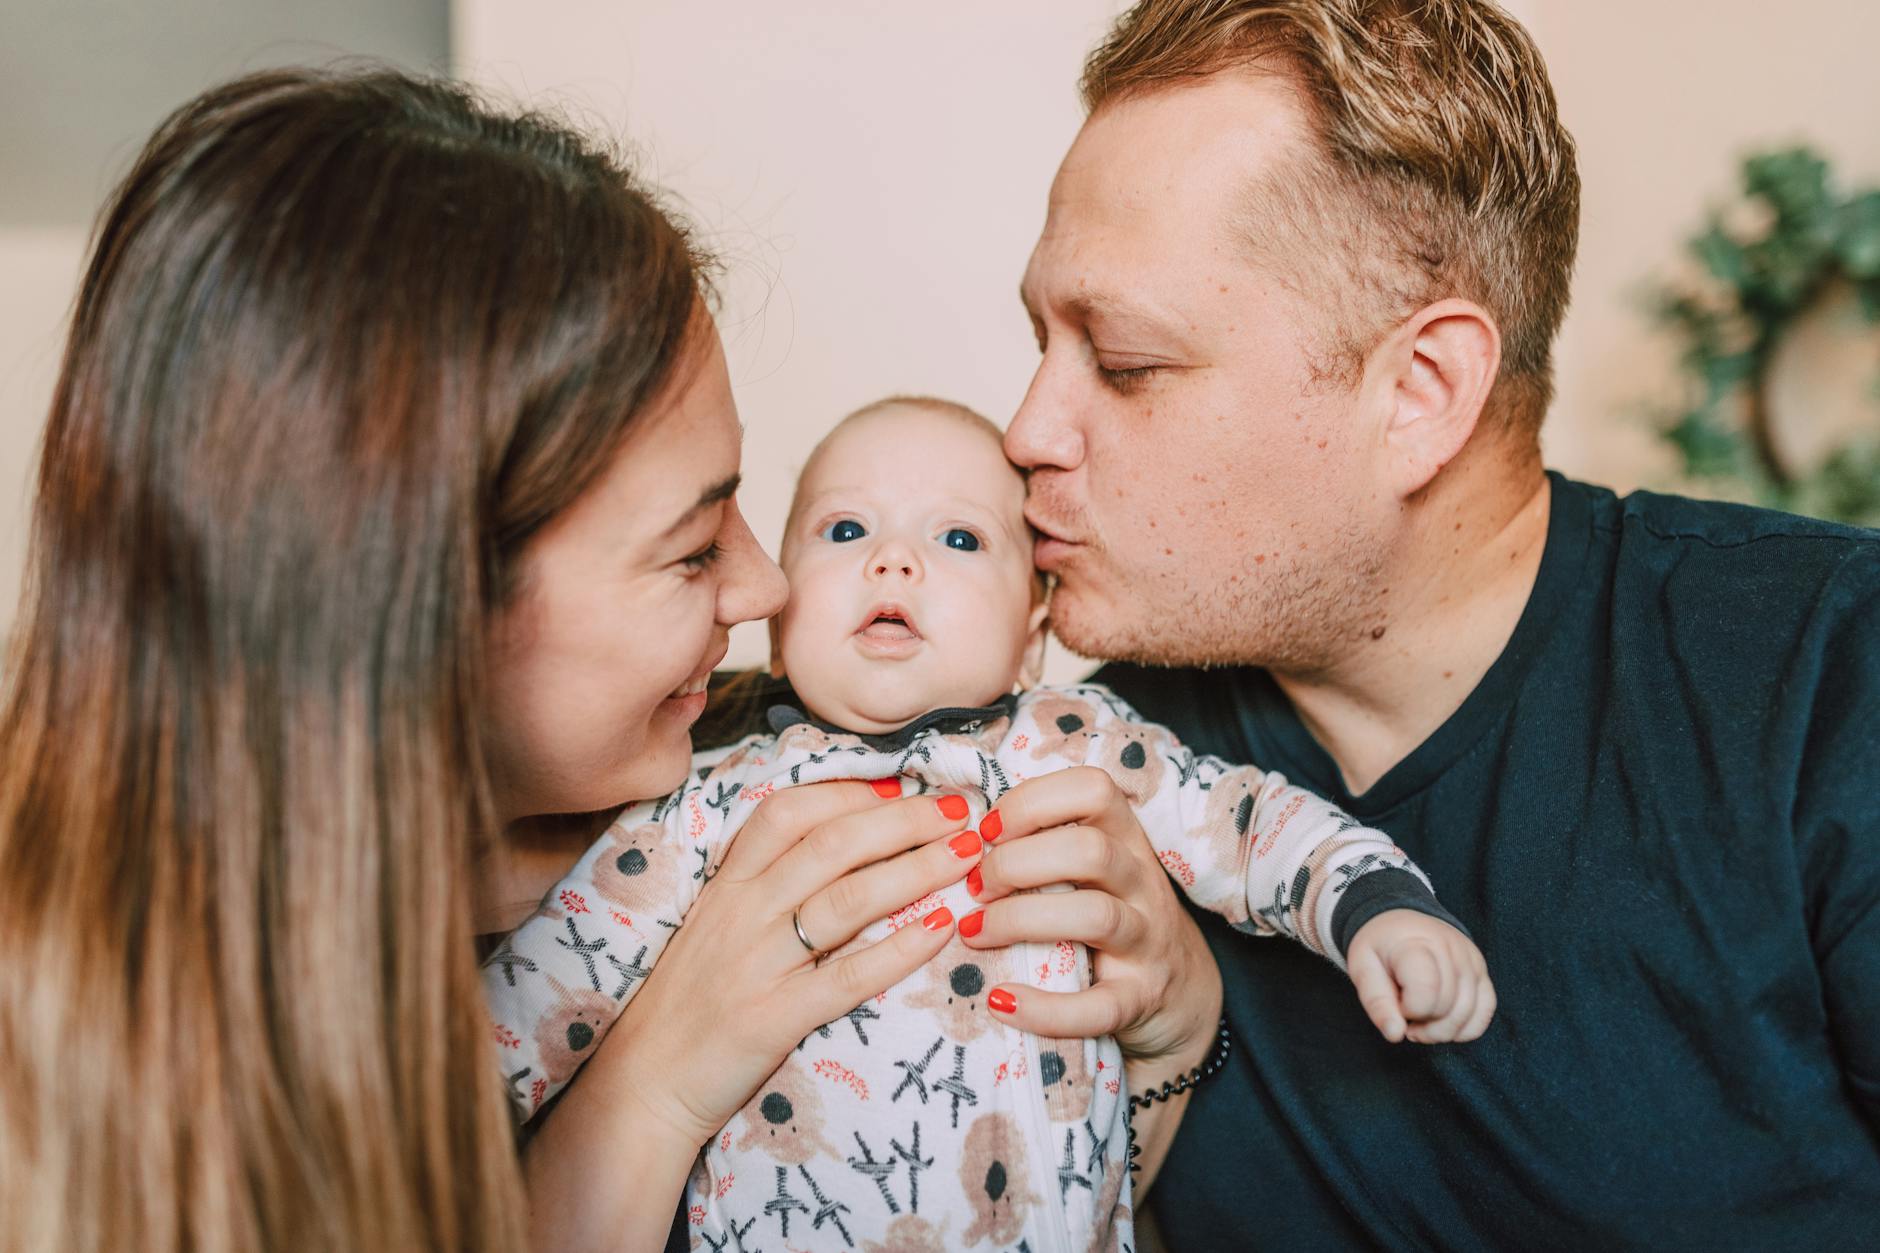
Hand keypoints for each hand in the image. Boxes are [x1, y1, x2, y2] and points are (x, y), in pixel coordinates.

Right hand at [583, 780, 985, 1148]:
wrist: (643, 1084)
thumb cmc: (689, 1002)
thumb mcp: (715, 927)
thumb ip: (764, 886)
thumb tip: (838, 845)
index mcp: (727, 886)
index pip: (788, 813)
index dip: (850, 792)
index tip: (902, 785)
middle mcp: (742, 914)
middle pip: (832, 845)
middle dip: (903, 821)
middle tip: (958, 812)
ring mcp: (757, 964)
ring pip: (847, 900)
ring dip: (915, 870)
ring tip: (966, 856)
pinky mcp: (773, 1018)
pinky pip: (847, 976)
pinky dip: (899, 949)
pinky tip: (941, 929)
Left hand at [956, 766, 1221, 1067]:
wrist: (1180, 992)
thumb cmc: (1111, 914)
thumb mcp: (1092, 869)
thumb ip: (1045, 843)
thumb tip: (958, 833)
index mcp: (1125, 839)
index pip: (1094, 789)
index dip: (1032, 801)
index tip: (987, 830)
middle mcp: (1141, 882)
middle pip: (1090, 849)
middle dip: (1016, 863)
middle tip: (975, 887)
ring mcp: (1146, 941)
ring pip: (1095, 916)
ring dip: (1020, 920)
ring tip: (974, 933)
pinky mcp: (1139, 999)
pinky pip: (1097, 1007)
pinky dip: (1044, 1008)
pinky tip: (1000, 1001)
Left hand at [1346, 909, 1496, 1043]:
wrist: (1400, 924)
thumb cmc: (1380, 949)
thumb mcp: (1362, 970)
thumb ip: (1376, 1003)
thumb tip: (1395, 1035)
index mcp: (1416, 944)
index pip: (1426, 993)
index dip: (1408, 1010)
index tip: (1395, 1001)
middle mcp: (1451, 949)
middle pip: (1448, 1009)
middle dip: (1422, 1024)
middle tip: (1403, 1013)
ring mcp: (1471, 960)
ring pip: (1468, 1015)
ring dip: (1441, 1031)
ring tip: (1420, 1019)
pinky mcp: (1481, 972)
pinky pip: (1485, 1012)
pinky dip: (1465, 1028)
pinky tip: (1442, 1022)